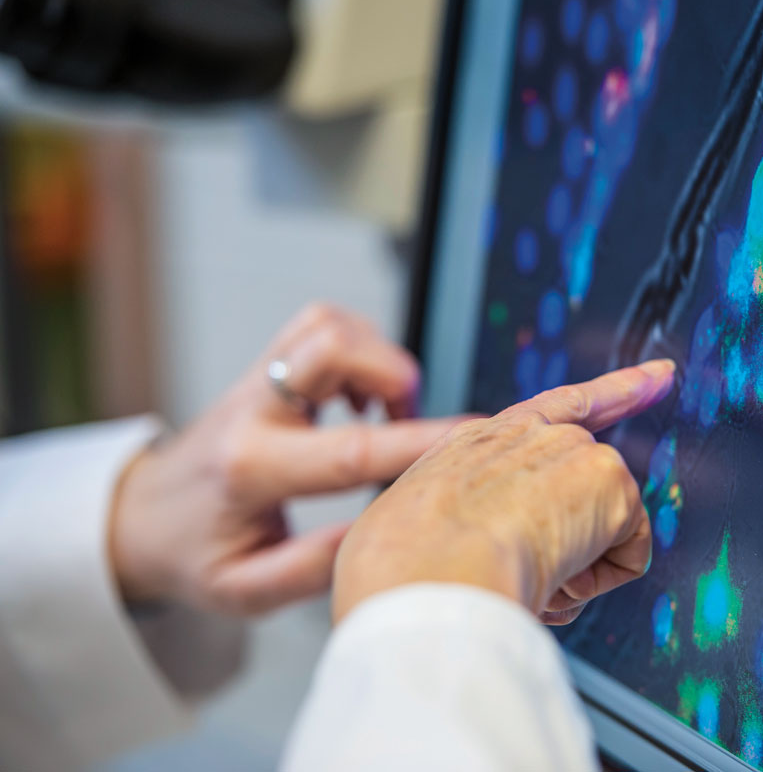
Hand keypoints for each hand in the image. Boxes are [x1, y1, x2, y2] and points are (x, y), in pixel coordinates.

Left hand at [108, 303, 465, 616]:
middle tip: (408, 420)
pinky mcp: (266, 366)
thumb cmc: (196, 554)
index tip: (468, 438)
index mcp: (252, 471)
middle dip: (392, 373)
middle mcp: (253, 412)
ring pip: (329, 325)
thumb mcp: (244, 590)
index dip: (417, 441)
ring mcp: (257, 381)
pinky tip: (363, 397)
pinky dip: (360, 348)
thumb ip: (311, 569)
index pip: (349, 450)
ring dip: (377, 357)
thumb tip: (378, 532)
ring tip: (386, 410)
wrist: (142, 515)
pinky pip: (322, 325)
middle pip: (331, 347)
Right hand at [331, 359, 676, 625]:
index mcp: (471, 446)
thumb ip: (458, 529)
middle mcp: (523, 434)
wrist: (425, 570)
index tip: (658, 376)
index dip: (608, 396)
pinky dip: (598, 583)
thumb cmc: (400, 567)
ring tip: (522, 578)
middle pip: (592, 468)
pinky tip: (555, 578)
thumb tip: (486, 560)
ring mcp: (567, 447)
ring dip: (574, 570)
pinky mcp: (605, 474)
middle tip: (549, 568)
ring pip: (600, 528)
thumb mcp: (410, 533)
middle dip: (602, 515)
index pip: (549, 413)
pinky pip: (627, 557)